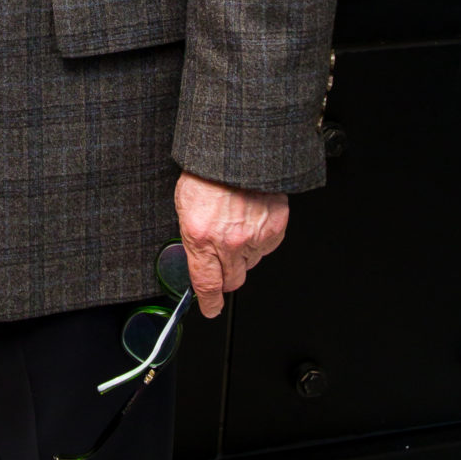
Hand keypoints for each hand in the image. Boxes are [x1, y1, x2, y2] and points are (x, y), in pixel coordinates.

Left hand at [174, 173, 289, 317]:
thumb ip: (193, 240)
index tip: (211, 308)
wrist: (234, 151)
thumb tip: (198, 261)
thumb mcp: (185, 209)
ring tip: (236, 224)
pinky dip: (260, 239)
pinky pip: (267, 247)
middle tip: (223, 257)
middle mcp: (229, 241)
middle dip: (226, 275)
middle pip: (233, 280)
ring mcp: (254, 236)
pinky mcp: (275, 227)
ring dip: (243, 253)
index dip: (209, 302)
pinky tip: (251, 220)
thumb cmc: (206, 173)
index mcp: (201, 237)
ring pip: (251, 263)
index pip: (206, 284)